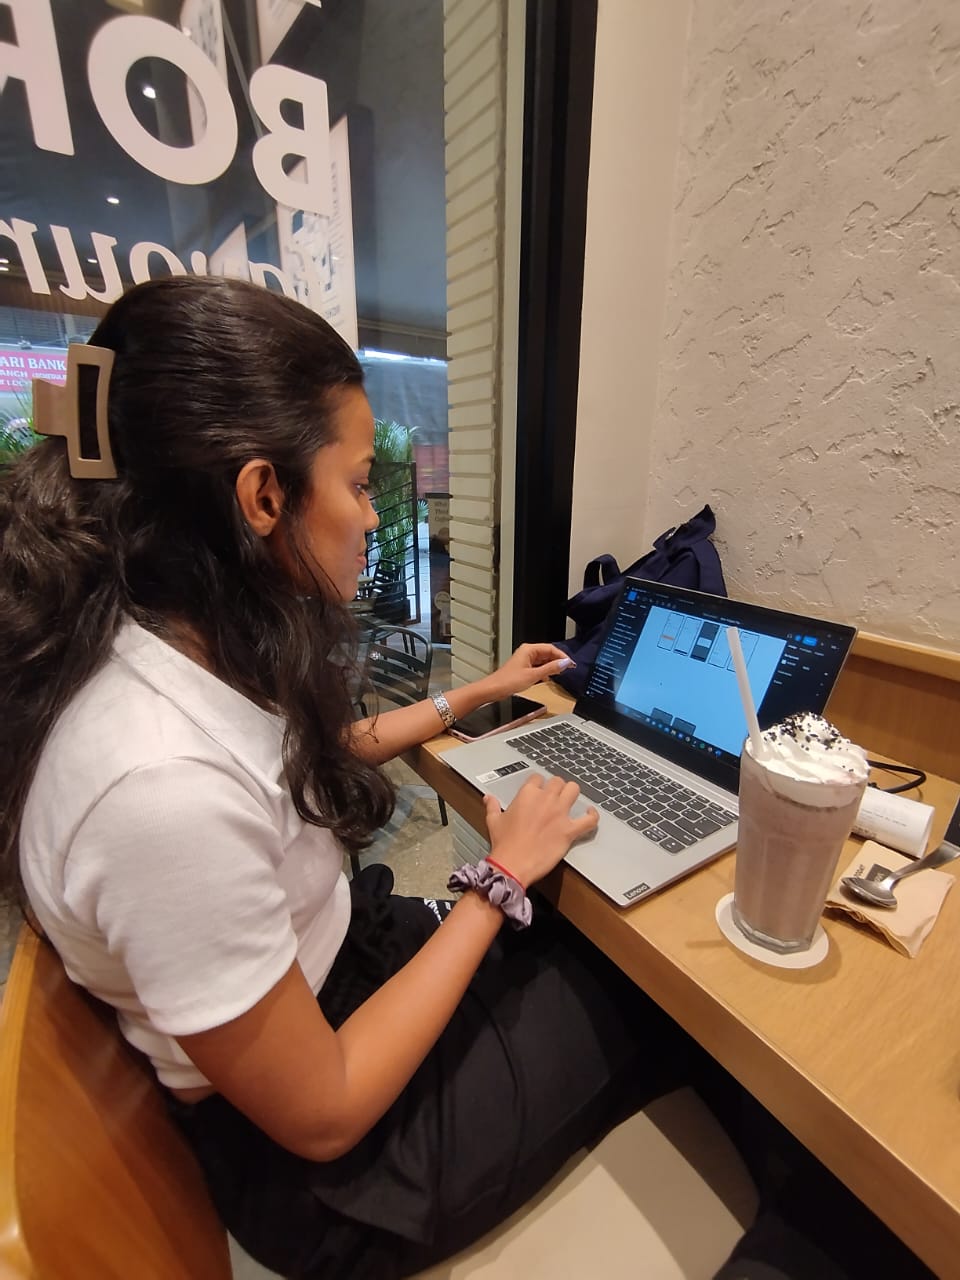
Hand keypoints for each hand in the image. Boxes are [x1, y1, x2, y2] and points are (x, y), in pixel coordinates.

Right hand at [483, 774, 597, 886]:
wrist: (512, 865)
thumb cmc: (503, 844)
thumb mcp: (494, 821)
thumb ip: (492, 805)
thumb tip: (488, 797)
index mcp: (526, 795)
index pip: (538, 778)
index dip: (539, 784)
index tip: (539, 790)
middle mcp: (545, 800)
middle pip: (558, 781)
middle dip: (557, 787)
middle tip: (555, 796)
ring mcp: (559, 814)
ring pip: (574, 790)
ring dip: (573, 793)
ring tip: (571, 800)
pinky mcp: (569, 830)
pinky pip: (589, 819)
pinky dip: (593, 816)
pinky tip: (591, 814)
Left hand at [486, 643, 575, 698]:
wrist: (493, 690)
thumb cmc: (507, 681)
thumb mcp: (533, 675)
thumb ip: (551, 669)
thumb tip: (564, 663)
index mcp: (529, 650)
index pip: (551, 648)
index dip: (562, 656)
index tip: (571, 664)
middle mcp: (527, 653)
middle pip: (547, 653)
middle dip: (558, 661)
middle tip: (568, 669)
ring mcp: (525, 660)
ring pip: (543, 661)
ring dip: (552, 666)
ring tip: (560, 673)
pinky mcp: (523, 668)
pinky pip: (538, 667)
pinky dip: (545, 671)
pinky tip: (548, 677)